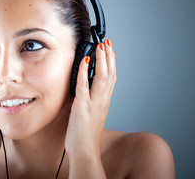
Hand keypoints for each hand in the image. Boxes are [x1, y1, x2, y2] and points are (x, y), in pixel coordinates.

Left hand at [65, 39, 115, 156]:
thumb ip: (93, 101)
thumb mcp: (93, 114)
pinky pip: (83, 85)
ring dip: (101, 60)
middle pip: (110, 74)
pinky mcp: (82, 106)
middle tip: (107, 43)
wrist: (85, 150)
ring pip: (101, 77)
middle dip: (109, 57)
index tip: (111, 51)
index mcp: (105, 102)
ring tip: (100, 46)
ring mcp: (93, 103)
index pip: (112, 78)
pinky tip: (84, 61)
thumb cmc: (86, 135)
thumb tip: (88, 89)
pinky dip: (84, 71)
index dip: (112, 63)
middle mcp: (102, 101)